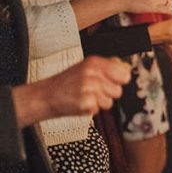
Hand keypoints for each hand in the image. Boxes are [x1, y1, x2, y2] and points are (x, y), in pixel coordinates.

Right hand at [13, 56, 130, 125]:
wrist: (45, 96)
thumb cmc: (66, 82)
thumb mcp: (85, 67)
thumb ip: (107, 66)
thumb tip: (126, 67)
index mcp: (94, 62)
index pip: (124, 73)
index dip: (120, 80)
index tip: (113, 81)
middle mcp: (92, 74)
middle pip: (118, 90)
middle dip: (108, 93)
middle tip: (92, 90)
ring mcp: (89, 88)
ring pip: (110, 101)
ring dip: (100, 102)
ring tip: (85, 96)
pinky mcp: (86, 103)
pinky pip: (99, 109)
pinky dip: (91, 109)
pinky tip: (80, 102)